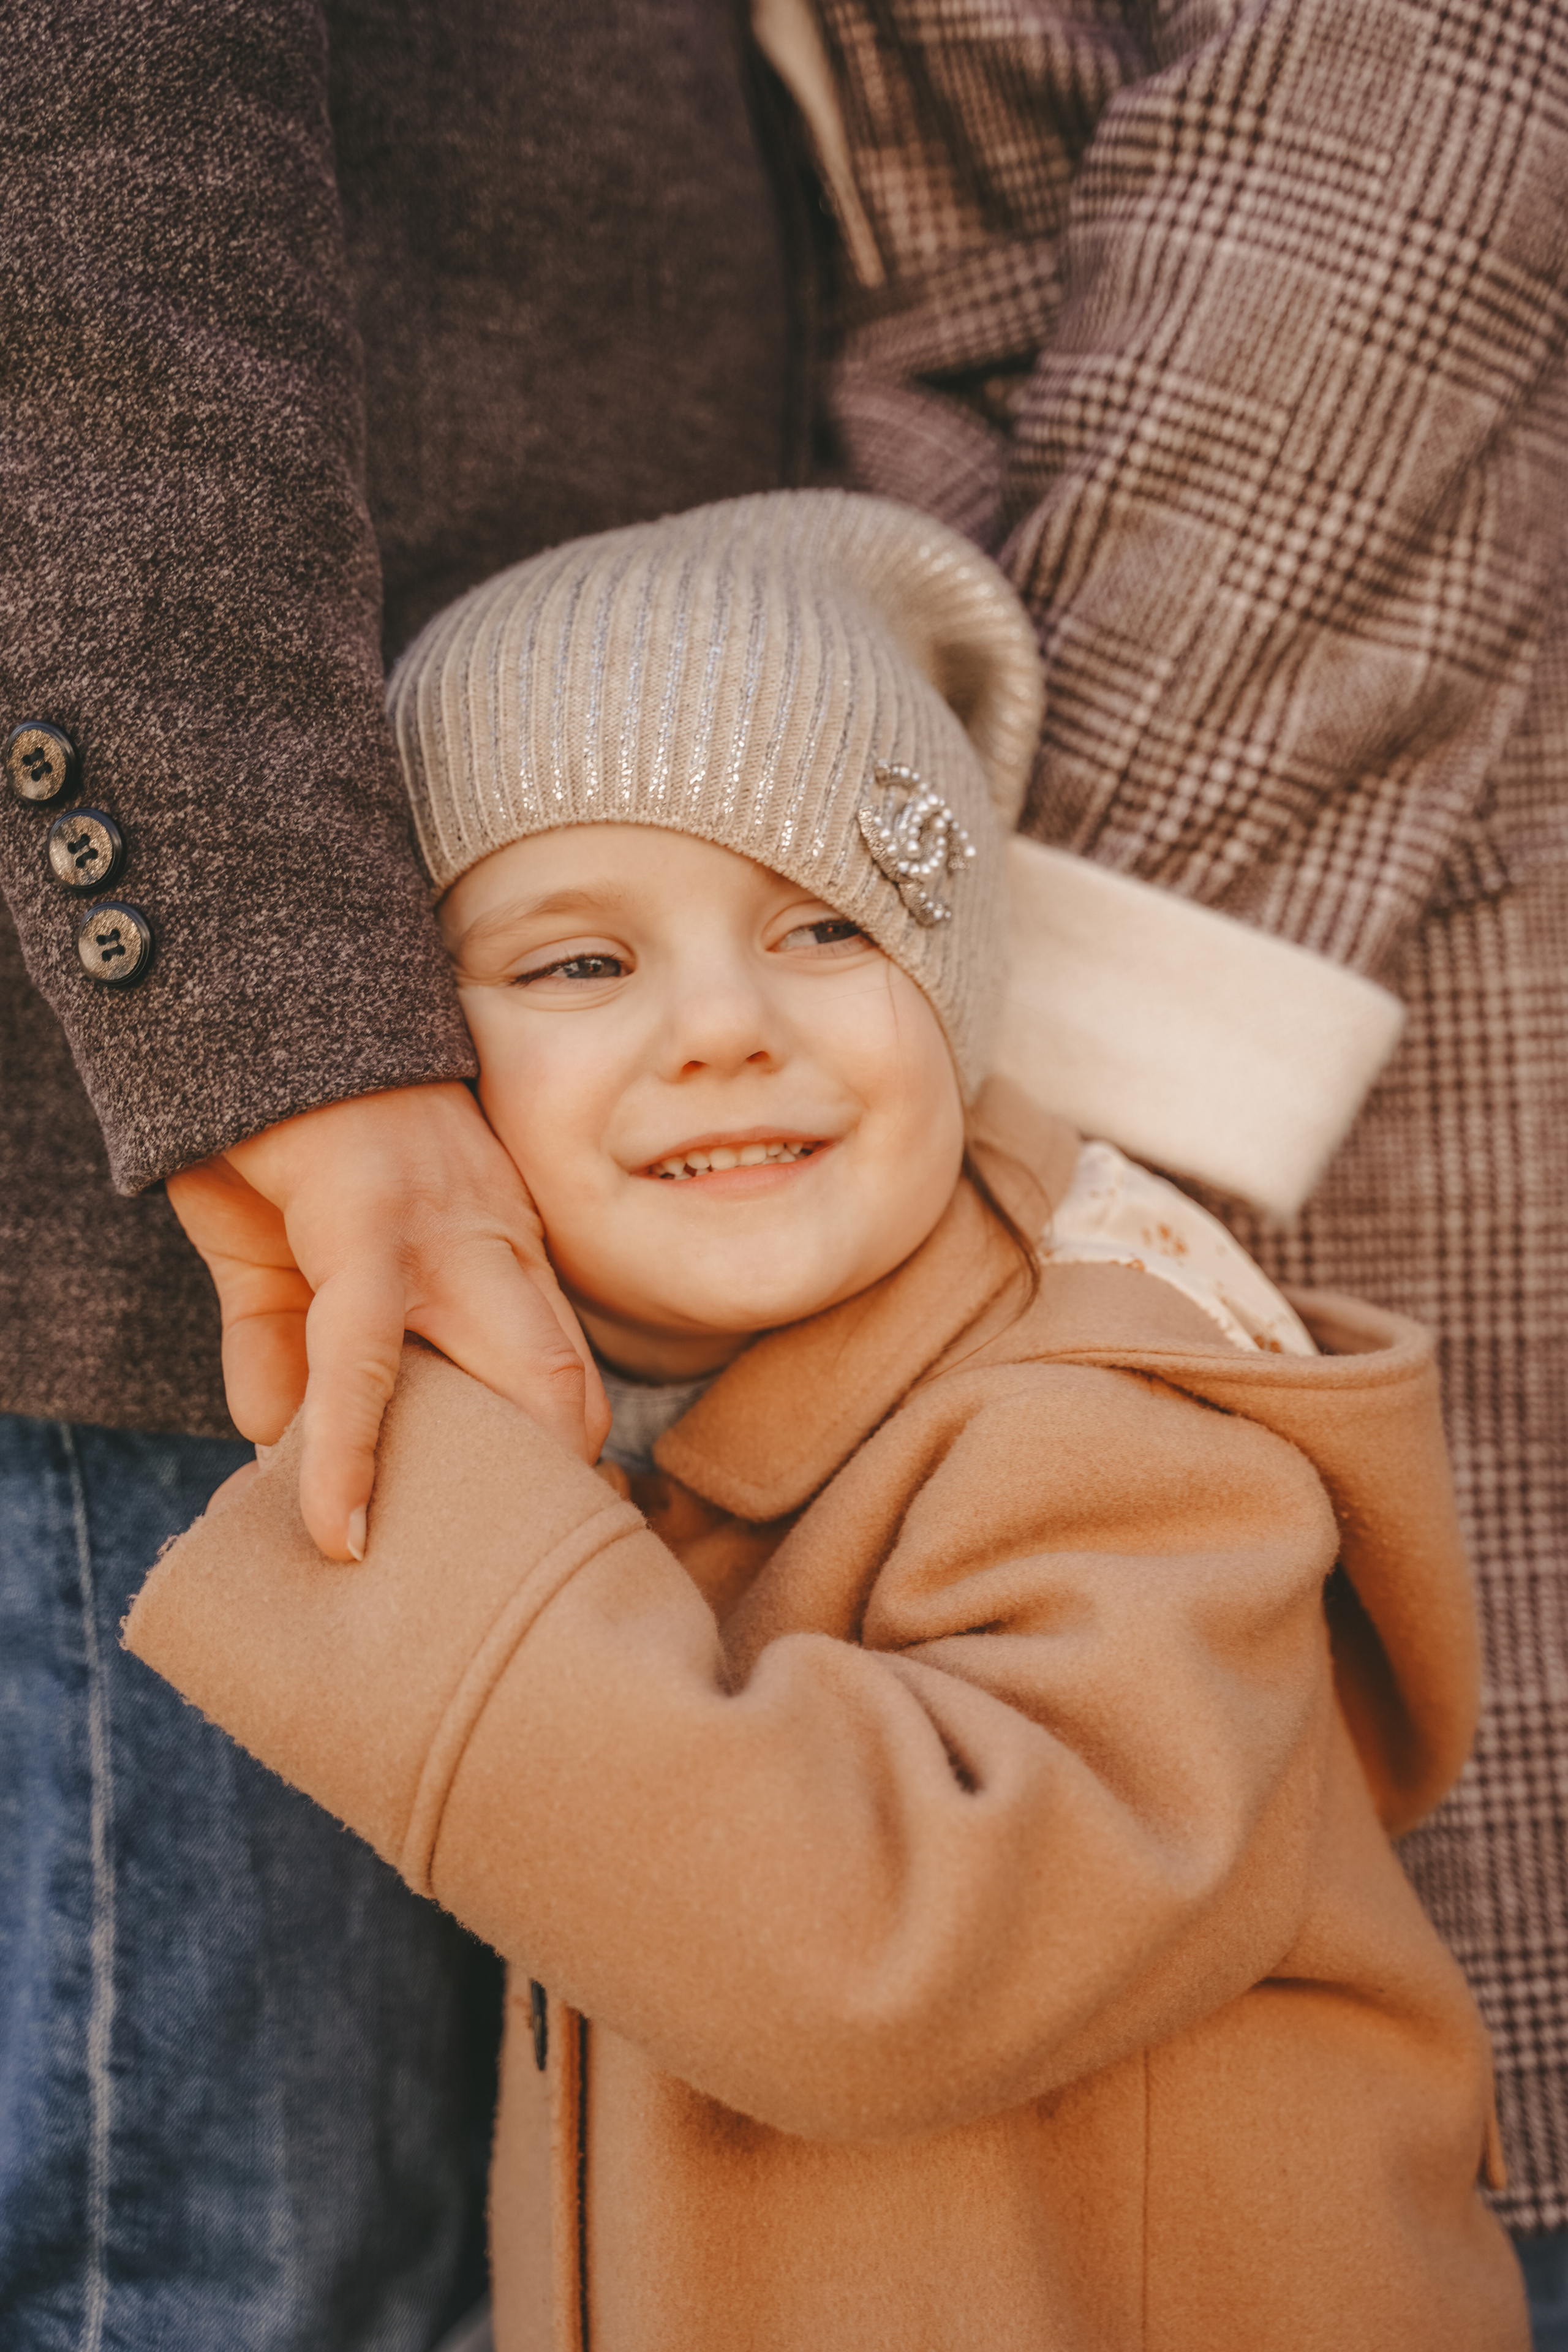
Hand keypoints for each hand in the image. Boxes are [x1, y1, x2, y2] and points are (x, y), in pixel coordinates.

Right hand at [168, 1083, 607, 1560]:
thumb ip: (282, 1353)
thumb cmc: (279, 1141)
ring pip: (518, 1385)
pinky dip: (347, 1456)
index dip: (567, 1466)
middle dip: (570, 1495)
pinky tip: (336, 1528)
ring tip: (449, 1591)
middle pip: (571, 1393)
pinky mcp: (369, 1230)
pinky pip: (367, 1362)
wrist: (252, 1017)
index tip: (561, 1542)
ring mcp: (446, 1240)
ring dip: (493, 1494)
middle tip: (537, 1585)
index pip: (562, 1375)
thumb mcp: (287, 1262)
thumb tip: (272, 1445)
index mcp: (493, 1256)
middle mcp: (494, 1252)